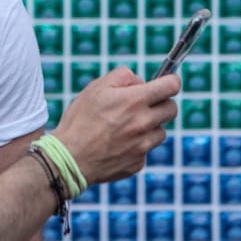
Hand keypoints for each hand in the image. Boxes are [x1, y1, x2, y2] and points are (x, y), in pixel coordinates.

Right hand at [51, 66, 178, 185]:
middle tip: (144, 104)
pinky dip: (137, 145)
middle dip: (161, 103)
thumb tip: (140, 81)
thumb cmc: (80, 120)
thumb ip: (123, 76)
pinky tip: (117, 144)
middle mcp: (144, 123)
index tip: (167, 82)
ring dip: (149, 126)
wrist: (69, 158)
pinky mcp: (138, 163)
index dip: (171, 81)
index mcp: (135, 101)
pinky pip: (146, 150)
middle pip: (172, 109)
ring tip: (125, 127)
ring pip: (160, 131)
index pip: (171, 86)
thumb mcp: (96, 87)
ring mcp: (143, 145)